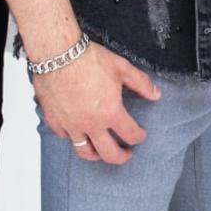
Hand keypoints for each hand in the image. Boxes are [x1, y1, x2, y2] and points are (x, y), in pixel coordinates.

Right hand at [33, 43, 161, 164]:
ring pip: (84, 152)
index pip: (130, 135)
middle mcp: (91, 124)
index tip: (140, 134)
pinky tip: (77, 133)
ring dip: (96, 155)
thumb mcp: (122, 68)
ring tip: (101, 151)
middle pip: (109, 154)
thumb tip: (156, 94)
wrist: (58, 54)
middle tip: (126, 154)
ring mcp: (71, 125)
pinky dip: (73, 138)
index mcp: (110, 112)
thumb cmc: (89, 59)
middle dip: (121, 157)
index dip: (139, 136)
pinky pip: (64, 137)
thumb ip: (141, 83)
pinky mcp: (54, 121)